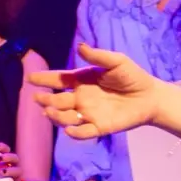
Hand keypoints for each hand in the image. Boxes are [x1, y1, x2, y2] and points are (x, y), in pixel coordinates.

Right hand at [32, 45, 162, 138]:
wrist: (150, 97)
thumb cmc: (132, 77)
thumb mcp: (116, 61)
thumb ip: (97, 56)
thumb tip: (79, 47)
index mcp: (82, 81)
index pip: (58, 80)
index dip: (44, 79)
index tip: (30, 78)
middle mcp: (81, 98)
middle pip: (57, 100)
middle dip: (45, 100)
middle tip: (38, 98)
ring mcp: (88, 114)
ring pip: (64, 117)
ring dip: (55, 115)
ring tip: (50, 111)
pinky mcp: (99, 127)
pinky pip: (82, 132)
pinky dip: (74, 132)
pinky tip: (70, 129)